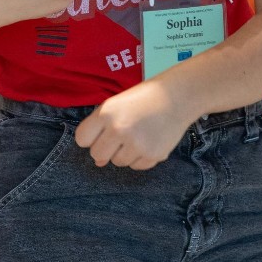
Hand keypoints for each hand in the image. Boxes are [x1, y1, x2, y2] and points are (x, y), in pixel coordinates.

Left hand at [75, 78, 191, 168]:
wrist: (179, 95)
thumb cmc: (146, 97)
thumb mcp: (118, 104)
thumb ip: (102, 129)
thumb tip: (99, 163)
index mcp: (106, 113)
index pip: (82, 139)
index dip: (92, 136)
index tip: (104, 130)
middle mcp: (118, 129)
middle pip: (98, 155)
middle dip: (107, 148)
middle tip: (123, 134)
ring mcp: (136, 144)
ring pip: (118, 162)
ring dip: (126, 152)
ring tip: (141, 134)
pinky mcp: (152, 155)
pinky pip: (137, 166)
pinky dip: (142, 157)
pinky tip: (151, 139)